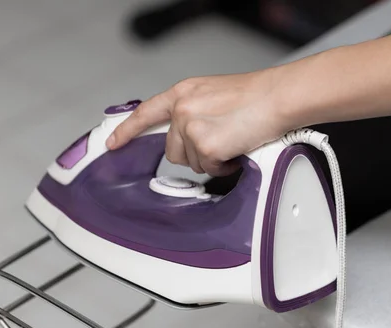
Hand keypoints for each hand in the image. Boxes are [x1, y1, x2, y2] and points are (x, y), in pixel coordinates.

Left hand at [106, 69, 288, 175]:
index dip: (127, 130)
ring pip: (191, 163)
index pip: (146, 113)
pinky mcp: (205, 146)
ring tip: (232, 140)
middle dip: (194, 153)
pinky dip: (224, 166)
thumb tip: (188, 133)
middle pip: (172, 150)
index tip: (114, 143)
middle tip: (219, 140)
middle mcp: (182, 109)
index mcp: (183, 93)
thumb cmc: (256, 96)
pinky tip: (237, 149)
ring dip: (211, 159)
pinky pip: (210, 171)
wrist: (277, 97)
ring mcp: (191, 128)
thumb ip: (194, 110)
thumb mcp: (213, 94)